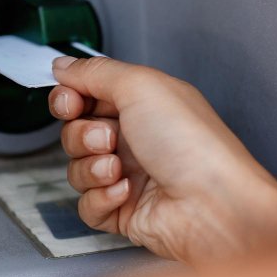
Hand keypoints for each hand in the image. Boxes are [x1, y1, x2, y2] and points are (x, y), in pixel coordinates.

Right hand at [48, 56, 276, 266]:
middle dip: (83, 136)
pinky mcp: (122, 212)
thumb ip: (94, 71)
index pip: (85, 97)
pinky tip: (125, 193)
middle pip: (74, 133)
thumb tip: (62, 64)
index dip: (69, 99)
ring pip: (76, 171)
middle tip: (108, 138)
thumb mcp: (141, 86)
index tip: (70, 102)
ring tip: (119, 169)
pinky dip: (100, 199)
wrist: (214, 206)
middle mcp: (133, 139)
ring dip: (92, 168)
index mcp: (141, 105)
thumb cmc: (193, 146)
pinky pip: (86, 205)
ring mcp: (127, 177)